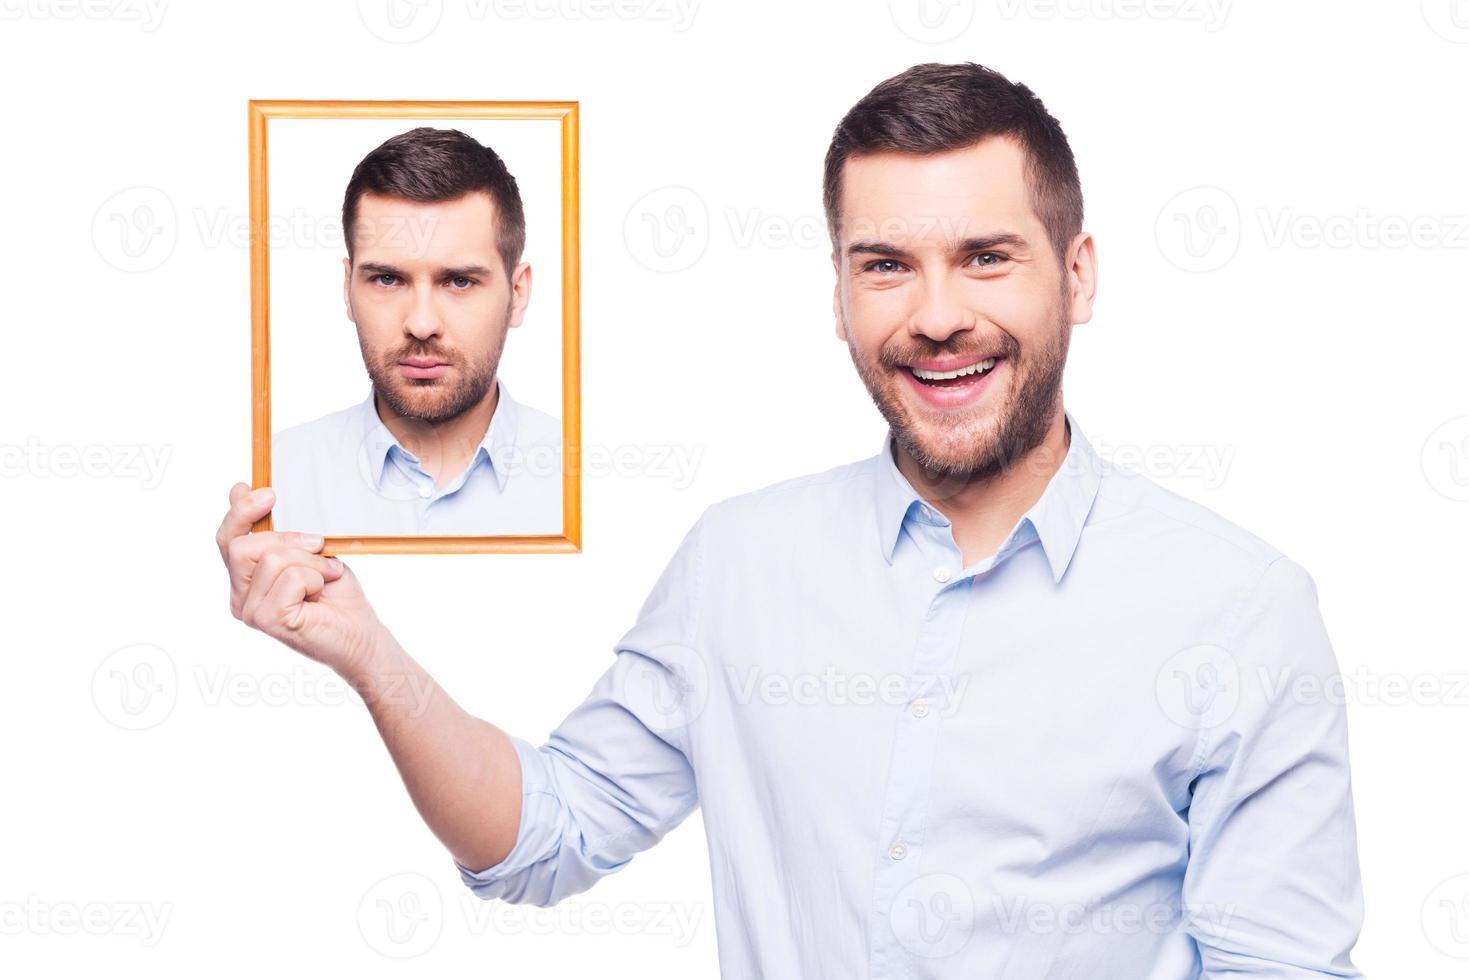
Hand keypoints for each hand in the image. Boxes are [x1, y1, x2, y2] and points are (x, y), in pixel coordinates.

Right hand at [216, 482, 385, 677]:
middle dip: (287, 538)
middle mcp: (240, 596)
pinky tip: (322, 591)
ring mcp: (250, 611)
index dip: (241, 512)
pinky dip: (315, 577)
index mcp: (246, 579)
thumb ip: (275, 529)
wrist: (362, 634)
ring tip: (326, 576)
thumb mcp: (307, 551)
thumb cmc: (336, 594)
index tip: (269, 494)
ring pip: (270, 559)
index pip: (227, 539)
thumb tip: (239, 489)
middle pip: (241, 545)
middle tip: (319, 546)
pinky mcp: (267, 619)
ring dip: (310, 561)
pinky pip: (290, 577)